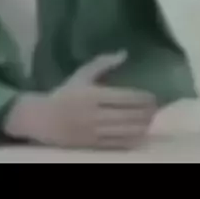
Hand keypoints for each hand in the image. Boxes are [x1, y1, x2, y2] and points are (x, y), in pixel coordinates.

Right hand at [3, 50, 156, 149]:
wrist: (43, 119)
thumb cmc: (65, 95)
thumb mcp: (81, 75)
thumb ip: (102, 63)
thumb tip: (124, 53)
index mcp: (91, 95)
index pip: (123, 97)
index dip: (141, 98)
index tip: (153, 96)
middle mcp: (94, 114)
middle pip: (128, 114)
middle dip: (146, 112)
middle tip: (156, 108)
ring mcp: (94, 131)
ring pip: (125, 130)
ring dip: (142, 125)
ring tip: (151, 120)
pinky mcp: (93, 145)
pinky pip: (118, 144)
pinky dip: (133, 139)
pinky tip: (140, 133)